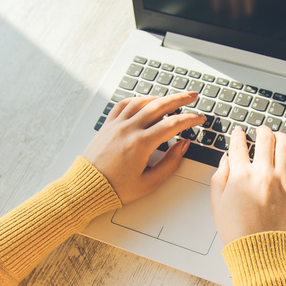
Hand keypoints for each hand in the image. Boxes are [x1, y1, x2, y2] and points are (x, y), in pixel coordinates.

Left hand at [82, 92, 205, 203]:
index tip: (199, 118)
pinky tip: (145, 101)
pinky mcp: (107, 125)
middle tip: (192, 96)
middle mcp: (128, 130)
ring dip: (159, 97)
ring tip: (172, 98)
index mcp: (140, 144)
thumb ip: (170, 163)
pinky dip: (138, 100)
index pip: (172, 124)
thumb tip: (183, 146)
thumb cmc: (115, 189)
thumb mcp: (149, 182)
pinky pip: (123, 105)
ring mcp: (116, 125)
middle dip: (180, 99)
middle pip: (159, 106)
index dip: (190, 119)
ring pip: (141, 102)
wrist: (86, 188)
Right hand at [210, 125, 285, 244]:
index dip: (238, 135)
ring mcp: (282, 179)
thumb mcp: (217, 204)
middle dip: (261, 131)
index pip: (238, 145)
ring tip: (278, 135)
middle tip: (261, 130)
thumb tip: (226, 159)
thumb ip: (220, 177)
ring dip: (280, 135)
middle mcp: (262, 173)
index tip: (239, 132)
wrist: (259, 250)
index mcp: (240, 176)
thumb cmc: (238, 231)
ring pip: (284, 145)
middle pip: (264, 139)